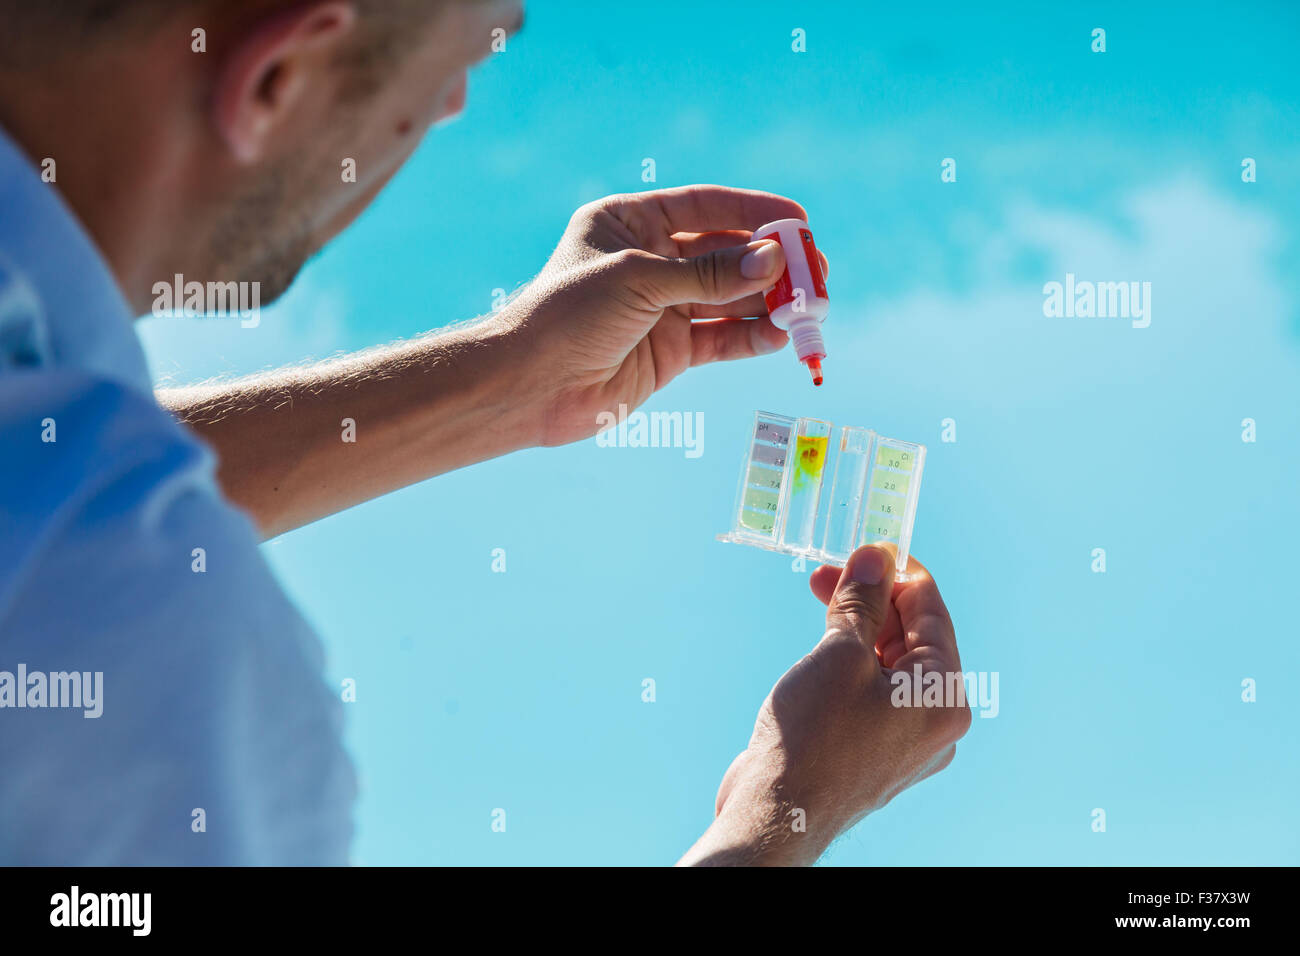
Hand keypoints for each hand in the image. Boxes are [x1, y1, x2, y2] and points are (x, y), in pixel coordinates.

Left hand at [499, 185, 828, 446]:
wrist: (528, 386)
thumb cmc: (566, 316)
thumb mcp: (638, 280)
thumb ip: (708, 273)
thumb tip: (772, 259)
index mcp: (631, 221)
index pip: (705, 206)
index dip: (755, 211)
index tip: (800, 220)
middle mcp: (650, 259)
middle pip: (725, 252)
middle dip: (771, 262)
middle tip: (816, 271)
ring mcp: (662, 307)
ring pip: (729, 298)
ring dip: (769, 302)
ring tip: (810, 307)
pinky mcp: (670, 351)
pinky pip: (721, 339)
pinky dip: (752, 338)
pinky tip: (781, 338)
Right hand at [678, 545, 970, 865]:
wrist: (776, 814)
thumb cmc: (813, 737)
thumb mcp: (839, 654)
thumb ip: (862, 602)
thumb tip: (876, 557)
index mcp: (944, 696)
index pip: (931, 611)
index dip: (897, 571)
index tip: (865, 545)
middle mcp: (934, 721)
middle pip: (912, 636)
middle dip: (871, 598)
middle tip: (828, 573)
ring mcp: (904, 739)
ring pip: (888, 662)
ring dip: (857, 626)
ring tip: (820, 597)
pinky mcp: (871, 749)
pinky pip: (870, 690)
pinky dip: (850, 661)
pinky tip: (822, 645)